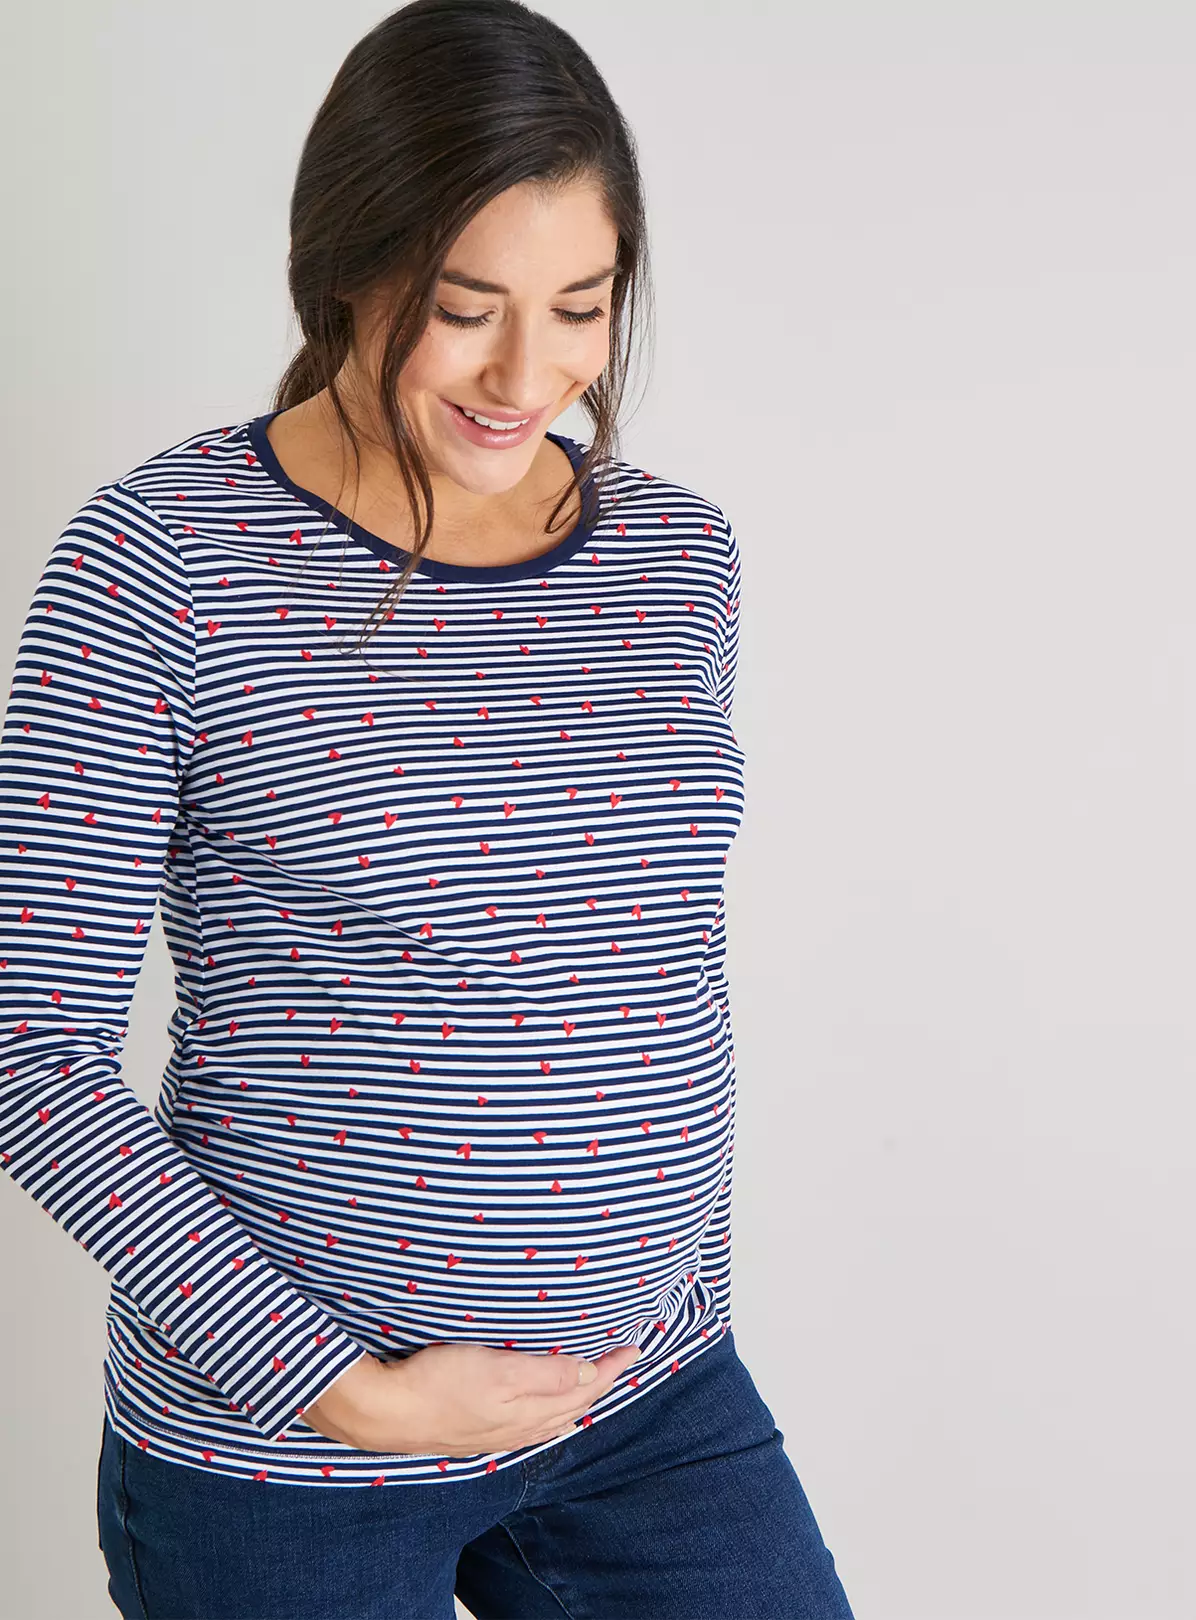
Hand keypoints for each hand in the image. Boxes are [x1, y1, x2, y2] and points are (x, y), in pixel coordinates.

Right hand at [303, 1340, 643, 1456]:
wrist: (385, 1412)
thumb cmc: (438, 1383)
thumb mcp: (497, 1370)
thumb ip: (545, 1373)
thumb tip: (589, 1373)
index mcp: (529, 1409)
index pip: (585, 1387)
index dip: (612, 1367)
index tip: (636, 1345)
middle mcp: (519, 1426)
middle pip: (574, 1404)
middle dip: (603, 1382)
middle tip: (626, 1358)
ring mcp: (498, 1432)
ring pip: (554, 1417)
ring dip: (579, 1398)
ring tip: (598, 1384)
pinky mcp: (477, 1432)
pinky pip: (530, 1426)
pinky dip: (551, 1414)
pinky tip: (549, 1414)